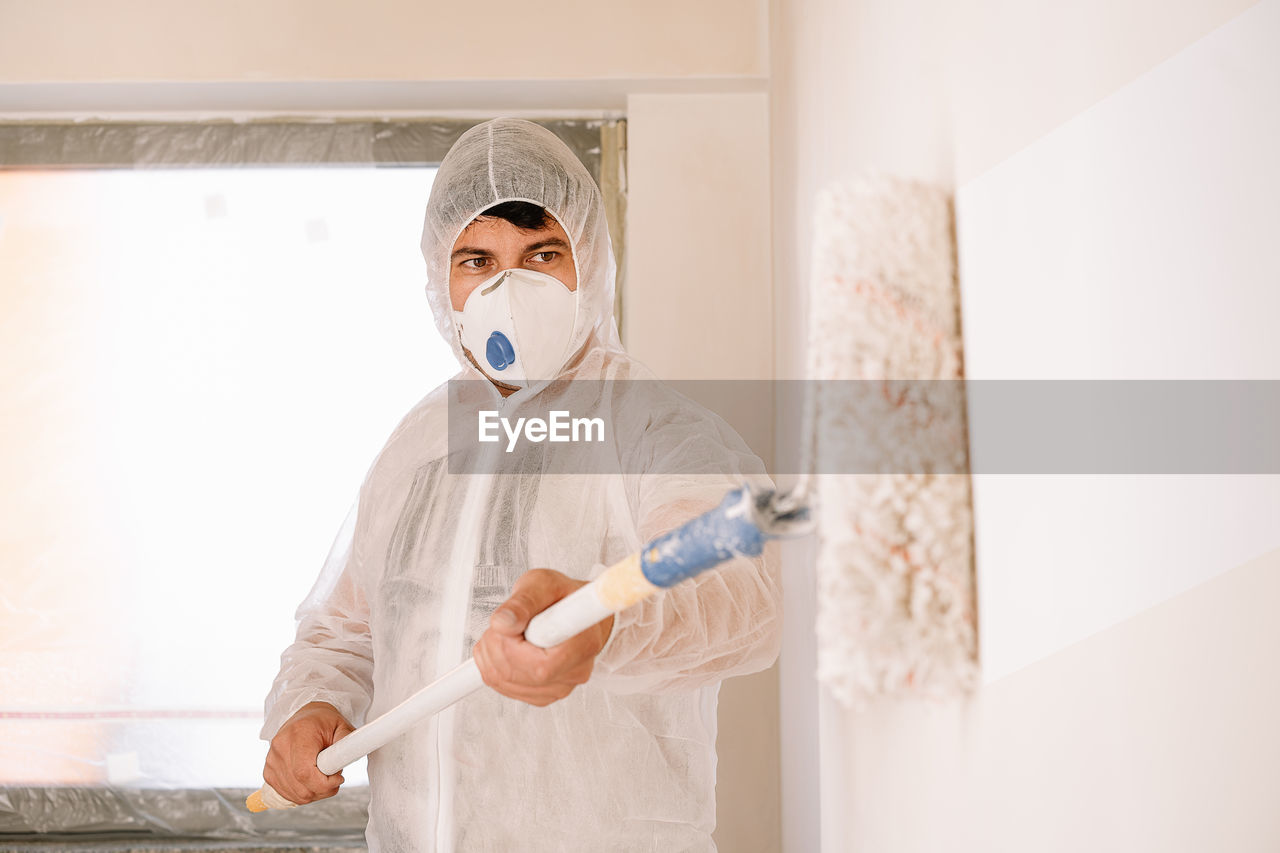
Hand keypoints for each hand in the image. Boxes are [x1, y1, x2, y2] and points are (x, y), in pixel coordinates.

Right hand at [262, 701, 352, 804]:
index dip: (324, 783)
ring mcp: (271, 760)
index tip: (338, 778)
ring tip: (325, 778)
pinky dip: (302, 794)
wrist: (305, 717)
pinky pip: (285, 794)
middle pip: (300, 786)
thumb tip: (350, 755)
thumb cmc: (324, 722)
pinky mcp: (268, 771)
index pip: (304, 771)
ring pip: (294, 794)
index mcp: (299, 733)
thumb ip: (346, 742)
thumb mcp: (342, 726)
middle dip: (323, 790)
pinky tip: (312, 782)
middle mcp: (280, 747)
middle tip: (335, 778)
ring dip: (314, 794)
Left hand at [473, 568, 614, 706]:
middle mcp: (576, 670)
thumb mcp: (544, 583)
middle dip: (496, 645)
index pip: (542, 664)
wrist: (573, 612)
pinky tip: (505, 648)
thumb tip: (502, 623)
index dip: (512, 646)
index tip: (505, 626)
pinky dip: (494, 667)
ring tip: (504, 632)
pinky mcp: (545, 695)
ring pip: (506, 683)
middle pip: (520, 674)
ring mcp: (561, 686)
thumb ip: (523, 601)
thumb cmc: (562, 597)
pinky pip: (505, 689)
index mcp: (584, 641)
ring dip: (491, 655)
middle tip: (501, 623)